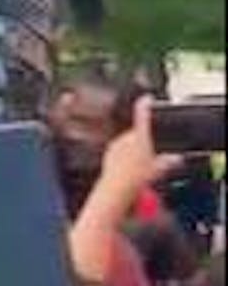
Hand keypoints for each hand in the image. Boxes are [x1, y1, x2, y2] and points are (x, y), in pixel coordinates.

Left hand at [99, 96, 181, 210]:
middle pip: (137, 133)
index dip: (145, 104)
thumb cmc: (138, 177)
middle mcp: (127, 137)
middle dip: (143, 141)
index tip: (147, 98)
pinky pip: (119, 150)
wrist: (117, 186)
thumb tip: (176, 159)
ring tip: (139, 166)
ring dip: (133, 149)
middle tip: (150, 156)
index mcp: (140, 136)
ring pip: (128, 142)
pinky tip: (128, 167)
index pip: (142, 115)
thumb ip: (168, 161)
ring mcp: (117, 143)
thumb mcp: (159, 169)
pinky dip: (124, 155)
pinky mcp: (109, 152)